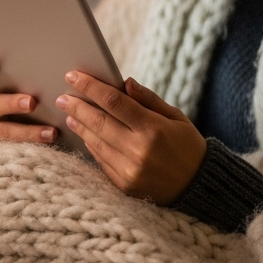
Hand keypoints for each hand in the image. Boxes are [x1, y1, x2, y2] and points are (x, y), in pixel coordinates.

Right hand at [0, 62, 57, 144]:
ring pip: (1, 132)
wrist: (25, 148)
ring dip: (27, 132)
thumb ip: (32, 86)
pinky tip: (48, 148)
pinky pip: (10, 151)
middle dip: (11, 103)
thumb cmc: (32, 110)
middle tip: (32, 103)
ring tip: (51, 133)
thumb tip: (61, 73)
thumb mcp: (26, 96)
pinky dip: (29, 148)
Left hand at [57, 73, 206, 203]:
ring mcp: (129, 170)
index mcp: (154, 128)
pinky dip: (90, 145)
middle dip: (76, 106)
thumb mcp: (175, 117)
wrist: (200, 187)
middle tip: (62, 96)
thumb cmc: (188, 146)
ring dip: (79, 125)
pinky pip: (100, 160)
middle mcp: (139, 150)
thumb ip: (148, 99)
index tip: (73, 75)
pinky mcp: (124, 185)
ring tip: (69, 113)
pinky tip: (84, 134)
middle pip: (98, 122)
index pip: (114, 101)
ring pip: (94, 142)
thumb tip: (125, 81)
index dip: (90, 87)